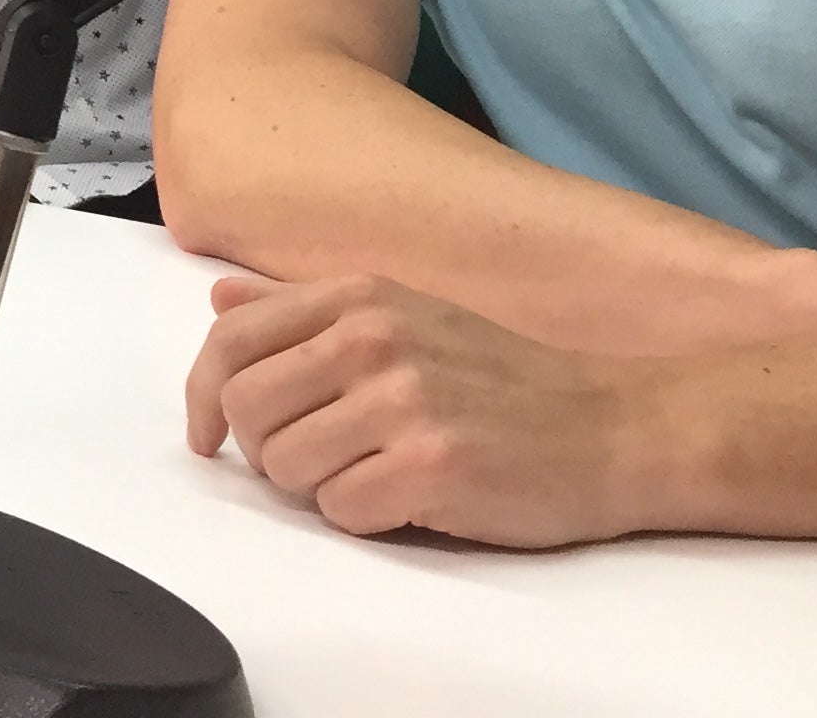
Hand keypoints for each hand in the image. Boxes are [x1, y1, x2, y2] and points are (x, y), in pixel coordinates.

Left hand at [184, 272, 655, 547]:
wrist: (614, 426)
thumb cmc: (501, 378)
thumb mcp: (402, 314)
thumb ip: (304, 309)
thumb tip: (218, 299)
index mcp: (356, 298)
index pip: (230, 341)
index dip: (202, 396)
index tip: (207, 436)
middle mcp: (371, 339)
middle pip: (245, 410)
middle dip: (265, 451)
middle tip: (313, 464)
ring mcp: (401, 401)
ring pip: (285, 466)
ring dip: (316, 489)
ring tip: (369, 476)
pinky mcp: (430, 467)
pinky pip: (341, 511)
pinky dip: (363, 518)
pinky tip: (405, 500)